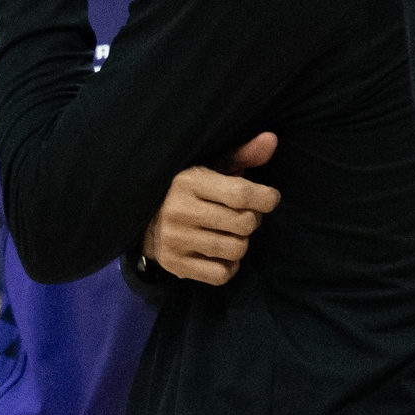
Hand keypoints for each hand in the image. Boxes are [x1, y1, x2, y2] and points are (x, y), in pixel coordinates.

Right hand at [145, 132, 281, 285]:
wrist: (143, 222)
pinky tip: (219, 255)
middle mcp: (179, 210)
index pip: (242, 194)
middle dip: (252, 221)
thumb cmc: (189, 192)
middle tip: (242, 217)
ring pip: (237, 250)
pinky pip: (222, 274)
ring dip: (241, 243)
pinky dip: (228, 267)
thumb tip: (271, 139)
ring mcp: (175, 240)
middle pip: (245, 224)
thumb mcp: (211, 168)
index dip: (267, 198)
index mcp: (188, 181)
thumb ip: (243, 156)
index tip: (267, 198)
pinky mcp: (175, 264)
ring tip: (229, 234)